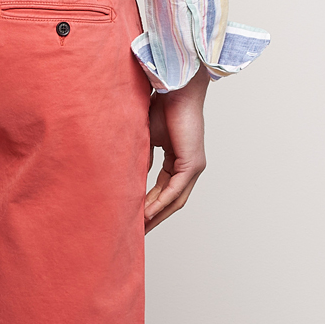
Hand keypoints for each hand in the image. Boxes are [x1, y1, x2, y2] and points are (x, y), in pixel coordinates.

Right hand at [144, 66, 210, 232]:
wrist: (175, 89)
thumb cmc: (161, 107)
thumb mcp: (146, 141)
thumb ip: (141, 161)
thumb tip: (131, 179)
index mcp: (179, 162)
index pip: (163, 192)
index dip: (149, 208)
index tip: (134, 221)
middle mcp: (190, 168)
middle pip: (170, 202)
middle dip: (153, 219)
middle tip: (136, 234)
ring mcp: (193, 167)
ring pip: (174, 200)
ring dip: (156, 216)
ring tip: (139, 230)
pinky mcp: (193, 164)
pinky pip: (174, 190)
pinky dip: (160, 203)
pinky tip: (146, 214)